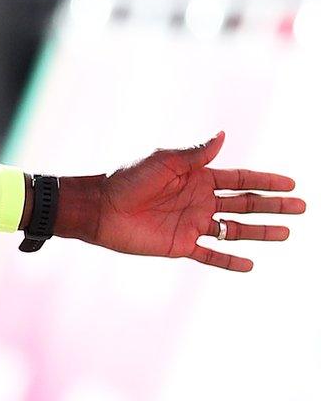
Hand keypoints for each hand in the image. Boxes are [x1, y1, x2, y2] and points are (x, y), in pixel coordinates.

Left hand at [74, 133, 302, 271]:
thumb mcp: (164, 162)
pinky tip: (250, 265)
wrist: (100, 208)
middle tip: (301, 207)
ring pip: (234, 230)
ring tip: (286, 233)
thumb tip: (223, 135)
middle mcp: (199, 201)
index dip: (266, 181)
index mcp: (198, 178)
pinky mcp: (179, 244)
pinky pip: (210, 255)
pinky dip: (229, 261)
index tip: (291, 183)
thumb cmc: (128, 180)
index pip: (241, 179)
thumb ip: (196, 154)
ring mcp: (191, 223)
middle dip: (273, 205)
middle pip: (245, 204)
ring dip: (260, 232)